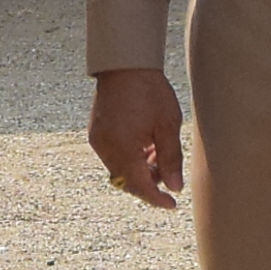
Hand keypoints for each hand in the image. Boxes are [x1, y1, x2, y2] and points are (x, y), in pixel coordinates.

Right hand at [89, 68, 185, 210]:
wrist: (125, 65)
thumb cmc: (150, 91)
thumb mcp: (168, 126)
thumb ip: (171, 159)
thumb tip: (175, 188)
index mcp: (123, 148)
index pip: (140, 186)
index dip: (157, 199)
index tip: (172, 205)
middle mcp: (105, 148)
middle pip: (127, 181)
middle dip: (149, 182)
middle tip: (168, 171)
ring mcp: (97, 141)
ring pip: (120, 170)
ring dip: (140, 170)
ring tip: (158, 152)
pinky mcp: (95, 133)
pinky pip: (113, 156)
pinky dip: (129, 158)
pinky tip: (144, 144)